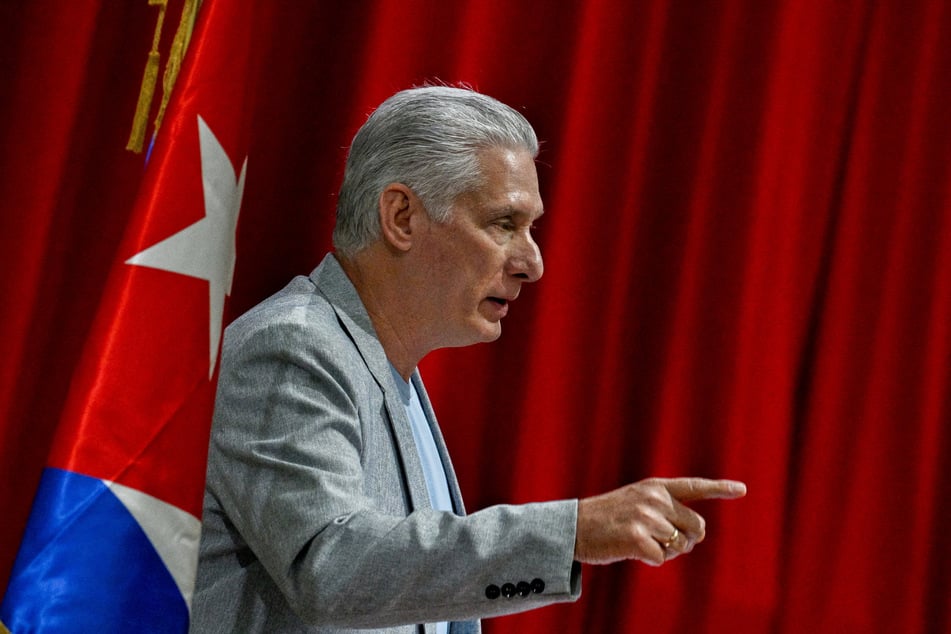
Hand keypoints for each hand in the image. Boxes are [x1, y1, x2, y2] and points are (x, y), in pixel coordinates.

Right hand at [574, 477, 746, 565]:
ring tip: (640, 542)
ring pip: (680, 546)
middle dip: (687, 540)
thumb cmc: (608, 518)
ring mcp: (645, 517)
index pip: (694, 486)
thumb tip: (693, 536)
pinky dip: (651, 560)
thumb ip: (665, 510)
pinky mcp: (637, 538)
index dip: (720, 489)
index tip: (742, 489)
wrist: (574, 526)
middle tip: (663, 541)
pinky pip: (662, 559)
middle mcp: (654, 498)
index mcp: (655, 487)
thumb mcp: (636, 501)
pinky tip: (632, 550)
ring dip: (665, 551)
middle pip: (696, 527)